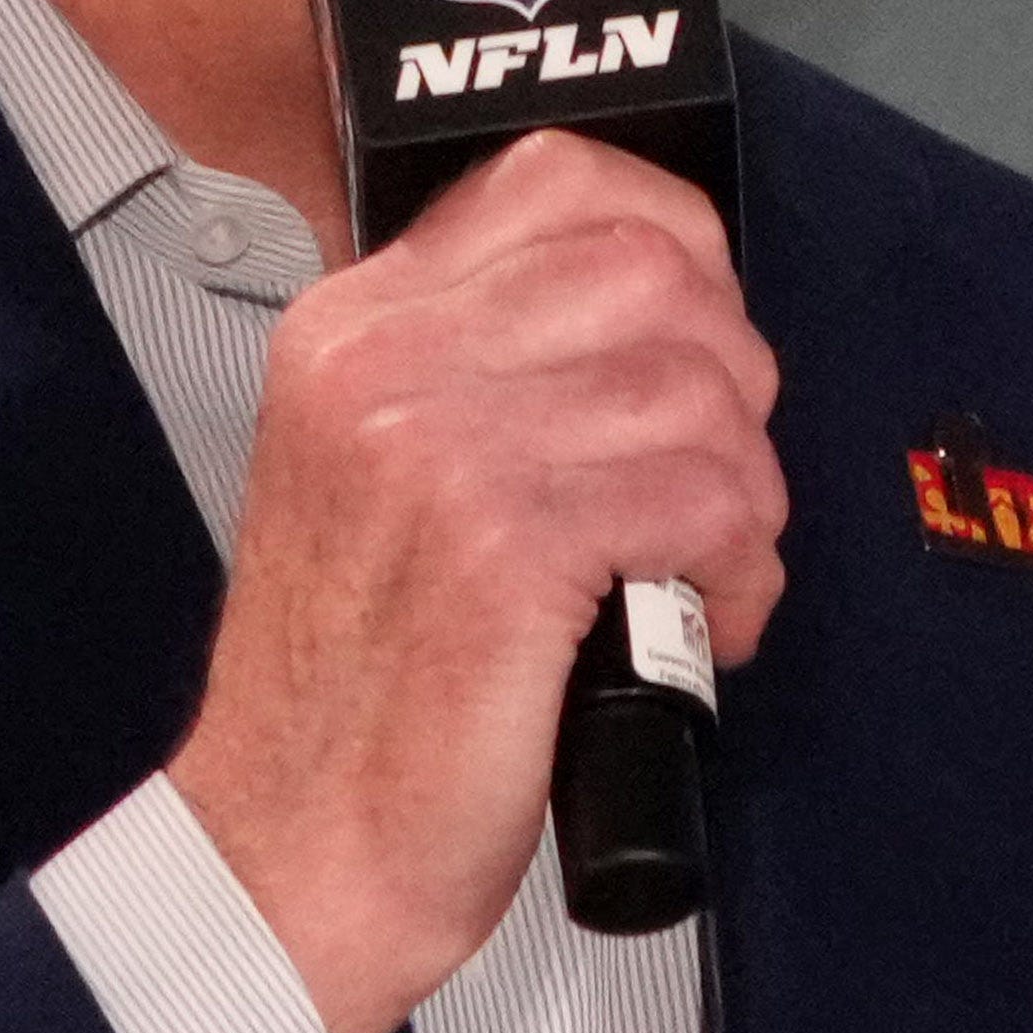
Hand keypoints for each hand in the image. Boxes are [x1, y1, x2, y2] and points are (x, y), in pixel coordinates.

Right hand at [165, 133, 784, 1032]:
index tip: (700, 341)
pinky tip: (708, 622)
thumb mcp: (373, 471)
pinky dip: (742, 569)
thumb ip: (478, 371)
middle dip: (729, 377)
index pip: (557, 181)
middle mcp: (383, 360)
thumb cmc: (358, 683)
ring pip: (699, 388)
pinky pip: (707, 498)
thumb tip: (660, 315)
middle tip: (712, 482)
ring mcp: (439, 447)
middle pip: (655, 268)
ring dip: (744, 492)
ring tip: (709, 570)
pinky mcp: (506, 549)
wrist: (288, 852)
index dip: (677, 245)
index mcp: (349, 325)